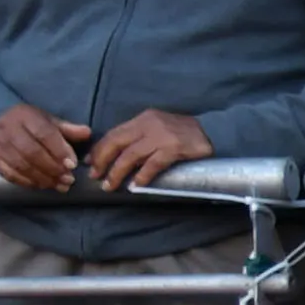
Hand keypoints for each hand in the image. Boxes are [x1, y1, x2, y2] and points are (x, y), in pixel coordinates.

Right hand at [0, 102, 85, 190]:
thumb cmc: (28, 123)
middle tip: (69, 179)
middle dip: (53, 168)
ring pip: (22, 165)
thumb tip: (87, 133)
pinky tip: (42, 185)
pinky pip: (10, 174)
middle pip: (32, 152)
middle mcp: (7, 128)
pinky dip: (28, 182)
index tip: (72, 165)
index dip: (59, 151)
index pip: (44, 134)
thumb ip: (67, 129)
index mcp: (24, 115)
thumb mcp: (47, 120)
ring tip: (60, 185)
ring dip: (44, 178)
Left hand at [84, 109, 212, 192]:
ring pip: (131, 155)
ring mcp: (162, 136)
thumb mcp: (159, 129)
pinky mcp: (174, 147)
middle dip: (103, 161)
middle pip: (117, 143)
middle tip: (95, 177)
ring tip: (110, 185)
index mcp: (143, 119)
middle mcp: (149, 124)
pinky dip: (142, 175)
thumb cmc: (185, 135)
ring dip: (118, 172)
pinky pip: (153, 163)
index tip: (90, 163)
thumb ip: (141, 138)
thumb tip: (119, 156)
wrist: (215, 132)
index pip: (114, 134)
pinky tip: (136, 185)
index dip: (99, 149)